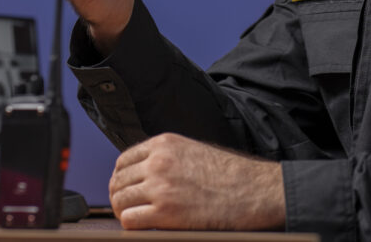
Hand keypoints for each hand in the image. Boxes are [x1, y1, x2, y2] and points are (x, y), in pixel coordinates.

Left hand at [109, 133, 285, 230]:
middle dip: (120, 195)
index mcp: (163, 144)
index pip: (124, 160)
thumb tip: (143, 173)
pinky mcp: (165, 213)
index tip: (125, 188)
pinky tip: (141, 226)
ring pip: (120, 200)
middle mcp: (158, 162)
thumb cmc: (228, 174)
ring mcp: (160, 187)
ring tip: (133, 217)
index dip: (122, 177)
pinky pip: (130, 219)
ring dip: (123, 211)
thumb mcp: (192, 150)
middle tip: (126, 206)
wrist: (252, 191)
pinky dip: (131, 224)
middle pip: (118, 181)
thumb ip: (165, 157)